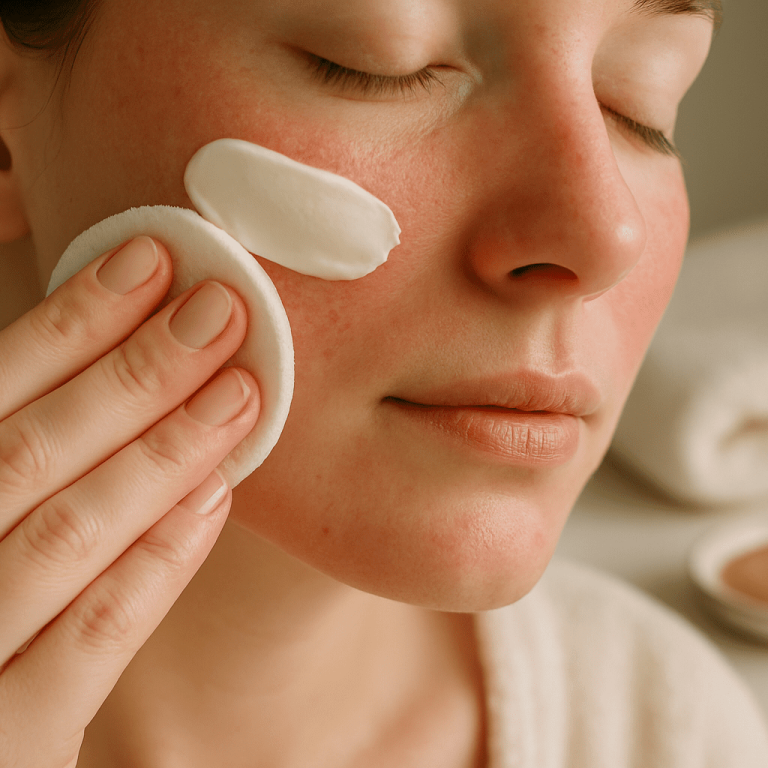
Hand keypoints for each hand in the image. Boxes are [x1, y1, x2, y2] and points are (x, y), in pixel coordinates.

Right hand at [0, 236, 258, 766]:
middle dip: (134, 372)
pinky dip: (159, 558)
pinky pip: (94, 636)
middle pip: (30, 452)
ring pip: (68, 532)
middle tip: (222, 307)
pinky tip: (219, 496)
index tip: (152, 260)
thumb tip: (110, 354)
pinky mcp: (13, 742)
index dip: (70, 321)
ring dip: (164, 451)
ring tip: (242, 389)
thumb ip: (21, 449)